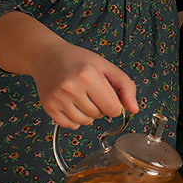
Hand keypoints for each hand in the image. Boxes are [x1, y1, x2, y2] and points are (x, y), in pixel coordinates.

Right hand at [0, 10, 136, 128]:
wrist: (47, 57)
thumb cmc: (78, 60)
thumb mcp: (106, 66)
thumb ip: (125, 86)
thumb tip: (134, 109)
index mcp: (88, 75)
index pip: (113, 108)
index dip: (114, 104)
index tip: (108, 94)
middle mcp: (71, 88)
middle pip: (99, 115)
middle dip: (100, 106)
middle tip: (91, 90)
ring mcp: (58, 98)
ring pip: (85, 122)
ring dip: (88, 114)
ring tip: (81, 96)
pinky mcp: (48, 107)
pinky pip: (70, 125)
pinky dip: (75, 119)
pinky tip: (72, 103)